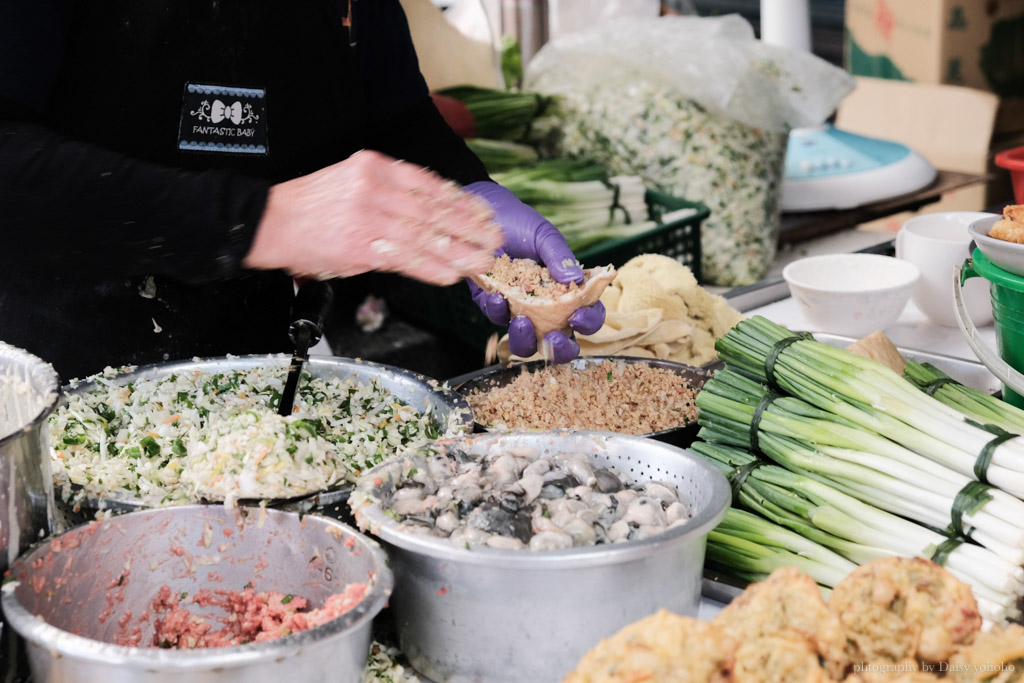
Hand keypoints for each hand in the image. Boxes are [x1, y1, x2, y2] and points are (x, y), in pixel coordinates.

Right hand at [244, 150, 503, 285]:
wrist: (268, 223)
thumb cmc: (310, 207)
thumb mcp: (351, 181)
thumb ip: (390, 193)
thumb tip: (431, 214)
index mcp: (374, 166)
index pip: (429, 183)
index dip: (461, 201)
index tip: (483, 213)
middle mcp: (374, 187)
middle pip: (434, 210)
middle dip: (469, 228)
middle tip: (494, 240)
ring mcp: (368, 217)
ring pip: (426, 236)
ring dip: (460, 252)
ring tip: (483, 261)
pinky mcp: (361, 247)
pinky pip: (407, 259)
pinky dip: (433, 268)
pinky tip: (453, 274)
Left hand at [464, 181, 605, 362]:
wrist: (486, 213)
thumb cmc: (522, 223)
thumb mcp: (545, 235)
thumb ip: (560, 255)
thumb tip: (574, 279)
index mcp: (569, 290)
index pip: (589, 314)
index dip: (589, 322)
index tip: (577, 316)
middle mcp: (547, 306)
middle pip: (561, 341)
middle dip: (560, 349)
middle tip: (553, 338)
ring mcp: (520, 309)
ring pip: (527, 342)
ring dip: (525, 340)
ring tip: (520, 321)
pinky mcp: (493, 305)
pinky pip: (497, 318)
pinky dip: (497, 311)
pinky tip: (497, 296)